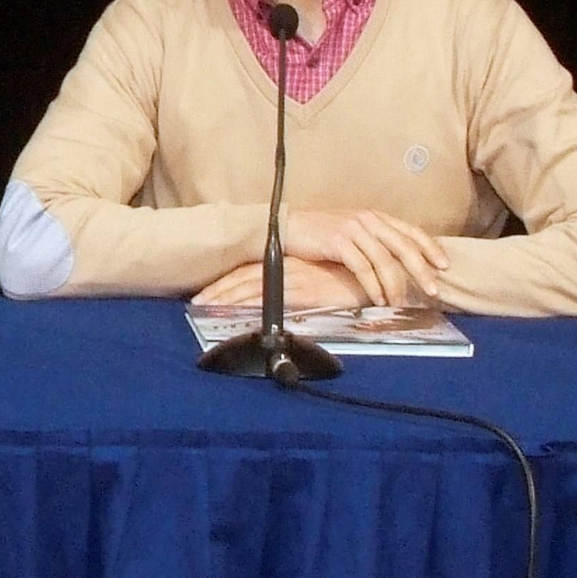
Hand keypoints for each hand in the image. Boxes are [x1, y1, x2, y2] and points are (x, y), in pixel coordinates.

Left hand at [193, 258, 369, 308]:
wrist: (380, 279)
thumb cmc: (354, 282)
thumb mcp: (323, 280)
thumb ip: (302, 285)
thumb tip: (282, 299)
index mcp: (292, 263)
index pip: (250, 271)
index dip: (227, 283)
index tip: (206, 295)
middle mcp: (289, 268)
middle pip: (244, 278)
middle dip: (218, 291)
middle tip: (196, 302)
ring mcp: (295, 279)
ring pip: (251, 288)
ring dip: (225, 299)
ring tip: (205, 309)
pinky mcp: (305, 292)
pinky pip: (270, 300)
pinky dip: (249, 306)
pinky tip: (234, 314)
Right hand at [282, 209, 449, 306]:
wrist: (287, 227)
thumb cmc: (320, 234)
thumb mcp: (353, 233)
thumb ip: (374, 242)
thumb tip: (397, 265)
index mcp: (375, 216)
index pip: (410, 231)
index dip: (430, 248)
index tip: (445, 265)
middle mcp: (368, 220)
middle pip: (403, 246)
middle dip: (421, 270)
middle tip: (433, 290)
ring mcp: (353, 229)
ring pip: (384, 260)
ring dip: (396, 285)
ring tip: (401, 303)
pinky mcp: (338, 241)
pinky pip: (362, 267)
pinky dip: (373, 286)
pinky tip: (378, 299)